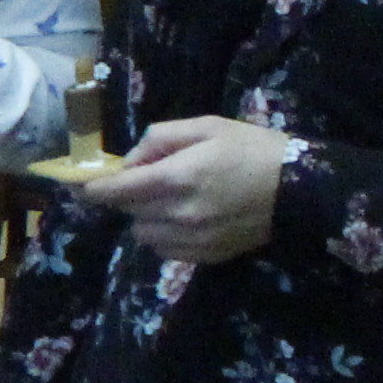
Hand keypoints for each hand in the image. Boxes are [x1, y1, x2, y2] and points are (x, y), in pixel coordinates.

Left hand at [83, 116, 292, 265]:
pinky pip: (164, 249)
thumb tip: (130, 161)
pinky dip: (164, 235)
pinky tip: (185, 218)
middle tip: (149, 180)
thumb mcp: (208, 127)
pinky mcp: (205, 256)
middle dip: (127, 195)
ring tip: (172, 199)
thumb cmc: (254, 149)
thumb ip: (161, 138)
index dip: (92, 188)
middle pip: (126, 210)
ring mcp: (192, 239)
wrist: (303, 189)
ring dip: (145, 216)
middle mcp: (178, 213)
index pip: (115, 191)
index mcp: (177, 177)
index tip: (79, 185)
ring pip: (142, 232)